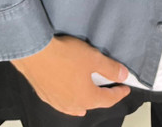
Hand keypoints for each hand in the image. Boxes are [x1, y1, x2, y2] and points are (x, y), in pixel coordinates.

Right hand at [10, 34, 130, 115]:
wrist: (35, 54)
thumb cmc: (65, 56)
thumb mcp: (93, 58)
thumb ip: (110, 68)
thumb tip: (124, 75)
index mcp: (87, 98)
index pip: (108, 99)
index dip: (119, 93)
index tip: (126, 87)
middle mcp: (73, 105)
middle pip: (93, 104)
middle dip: (103, 97)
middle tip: (110, 88)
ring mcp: (57, 102)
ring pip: (76, 106)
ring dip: (86, 101)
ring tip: (92, 98)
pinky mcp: (45, 96)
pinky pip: (62, 103)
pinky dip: (69, 101)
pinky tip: (68, 99)